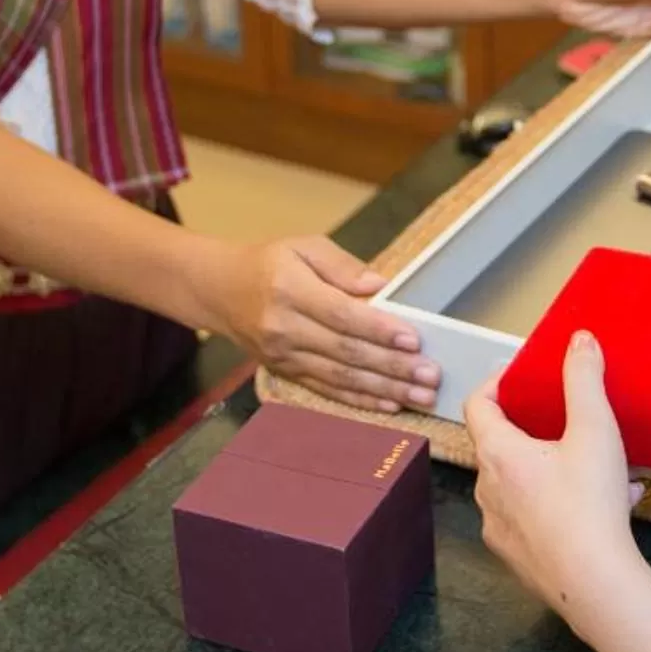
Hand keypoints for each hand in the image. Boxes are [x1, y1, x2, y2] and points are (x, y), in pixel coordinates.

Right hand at [206, 236, 438, 413]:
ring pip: (340, 378)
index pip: (341, 314)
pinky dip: (360, 401)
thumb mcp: (304, 246)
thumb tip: (379, 287)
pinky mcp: (285, 373)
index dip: (378, 330)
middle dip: (392, 367)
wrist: (220, 291)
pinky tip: (389, 405)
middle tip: (430, 375)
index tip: (413, 340)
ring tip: (421, 396)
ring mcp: (283, 356)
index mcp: (289, 289)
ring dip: (384, 390)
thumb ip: (343, 266)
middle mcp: (283, 328)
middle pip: (345, 352)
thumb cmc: (269, 264)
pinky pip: (327, 391)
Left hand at [464, 332, 650, 626]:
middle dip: (533, 429)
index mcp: (498, 454)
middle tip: (564, 420)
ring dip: (555, 470)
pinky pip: (536, 519)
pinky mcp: (518, 556)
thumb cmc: (589, 506)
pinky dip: (563, 506)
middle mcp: (489, 490)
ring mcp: (500, 527)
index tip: (517, 377)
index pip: (477, 405)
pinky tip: (610, 505)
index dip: (494, 384)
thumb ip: (584, 380)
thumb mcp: (594, 429)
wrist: (595, 583)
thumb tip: (579, 341)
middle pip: (499, 445)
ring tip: (601, 468)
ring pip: (522, 485)